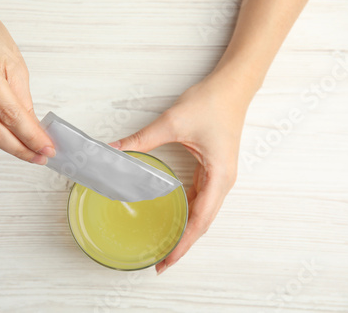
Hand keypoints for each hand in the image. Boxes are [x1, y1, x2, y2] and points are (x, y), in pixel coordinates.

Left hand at [110, 73, 254, 273]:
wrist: (232, 86)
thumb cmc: (212, 103)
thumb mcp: (173, 123)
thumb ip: (142, 140)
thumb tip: (115, 151)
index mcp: (219, 177)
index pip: (200, 221)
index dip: (183, 244)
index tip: (167, 261)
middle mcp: (223, 182)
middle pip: (203, 223)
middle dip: (183, 243)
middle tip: (161, 261)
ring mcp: (220, 176)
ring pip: (202, 212)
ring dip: (186, 230)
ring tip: (166, 245)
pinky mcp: (214, 169)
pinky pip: (201, 198)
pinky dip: (188, 212)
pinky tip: (174, 216)